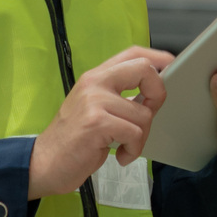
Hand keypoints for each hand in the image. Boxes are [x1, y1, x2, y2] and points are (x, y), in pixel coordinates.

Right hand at [28, 45, 172, 199]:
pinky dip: (133, 149)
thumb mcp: (94, 108)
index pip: (133, 53)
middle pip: (145, 70)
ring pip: (143, 113)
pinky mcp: (96, 122)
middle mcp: (94, 82)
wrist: (44, 163)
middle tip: (147, 116)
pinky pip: (135, 133)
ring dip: (140, 137)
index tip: (172, 66)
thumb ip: (118, 95)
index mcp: (95, 76)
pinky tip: (121, 156)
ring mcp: (94, 100)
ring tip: (124, 146)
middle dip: (157, 96)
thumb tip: (154, 91)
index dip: (158, 57)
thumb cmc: (74, 140)